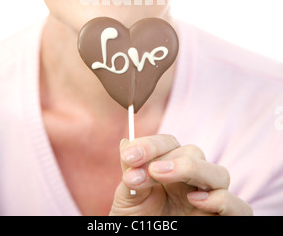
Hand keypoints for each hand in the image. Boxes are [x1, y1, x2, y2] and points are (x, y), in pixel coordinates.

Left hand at [109, 134, 252, 215]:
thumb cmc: (139, 222)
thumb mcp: (128, 198)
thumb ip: (131, 172)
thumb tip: (126, 142)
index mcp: (170, 168)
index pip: (169, 143)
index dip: (150, 145)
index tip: (130, 156)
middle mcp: (192, 181)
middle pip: (195, 152)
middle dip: (169, 157)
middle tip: (149, 170)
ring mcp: (210, 199)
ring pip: (220, 174)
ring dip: (193, 169)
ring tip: (162, 176)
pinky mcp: (223, 219)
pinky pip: (240, 206)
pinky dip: (222, 199)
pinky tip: (196, 200)